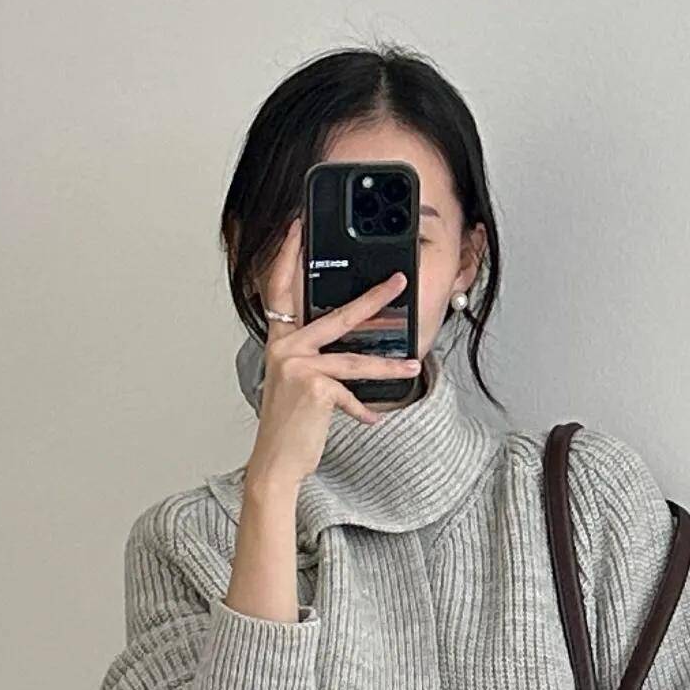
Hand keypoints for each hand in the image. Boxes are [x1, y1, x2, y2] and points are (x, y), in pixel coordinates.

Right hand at [244, 225, 417, 495]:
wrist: (276, 461)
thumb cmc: (289, 424)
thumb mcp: (297, 384)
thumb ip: (315, 358)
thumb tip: (350, 346)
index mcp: (281, 341)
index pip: (282, 289)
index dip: (289, 255)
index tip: (299, 227)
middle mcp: (286, 348)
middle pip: (337, 315)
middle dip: (373, 298)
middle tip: (398, 281)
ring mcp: (298, 366)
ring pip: (354, 359)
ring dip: (388, 364)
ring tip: (413, 364)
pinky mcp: (314, 388)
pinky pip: (350, 394)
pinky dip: (363, 409)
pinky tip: (372, 420)